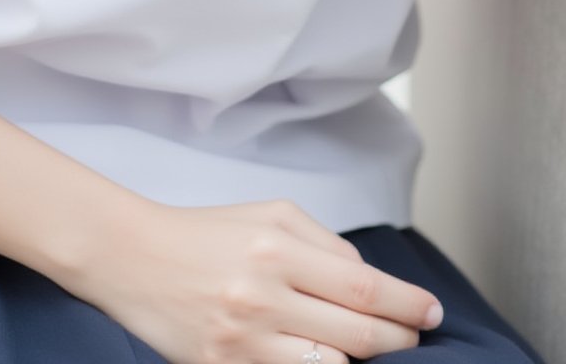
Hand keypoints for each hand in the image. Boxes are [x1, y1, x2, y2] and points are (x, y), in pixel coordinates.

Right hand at [75, 197, 442, 363]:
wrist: (133, 258)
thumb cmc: (209, 231)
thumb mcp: (273, 215)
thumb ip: (326, 244)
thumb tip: (369, 281)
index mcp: (277, 246)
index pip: (363, 285)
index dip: (406, 303)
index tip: (432, 311)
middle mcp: (262, 294)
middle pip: (355, 330)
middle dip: (398, 338)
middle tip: (418, 335)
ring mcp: (241, 338)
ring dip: (364, 361)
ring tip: (380, 350)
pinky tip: (333, 361)